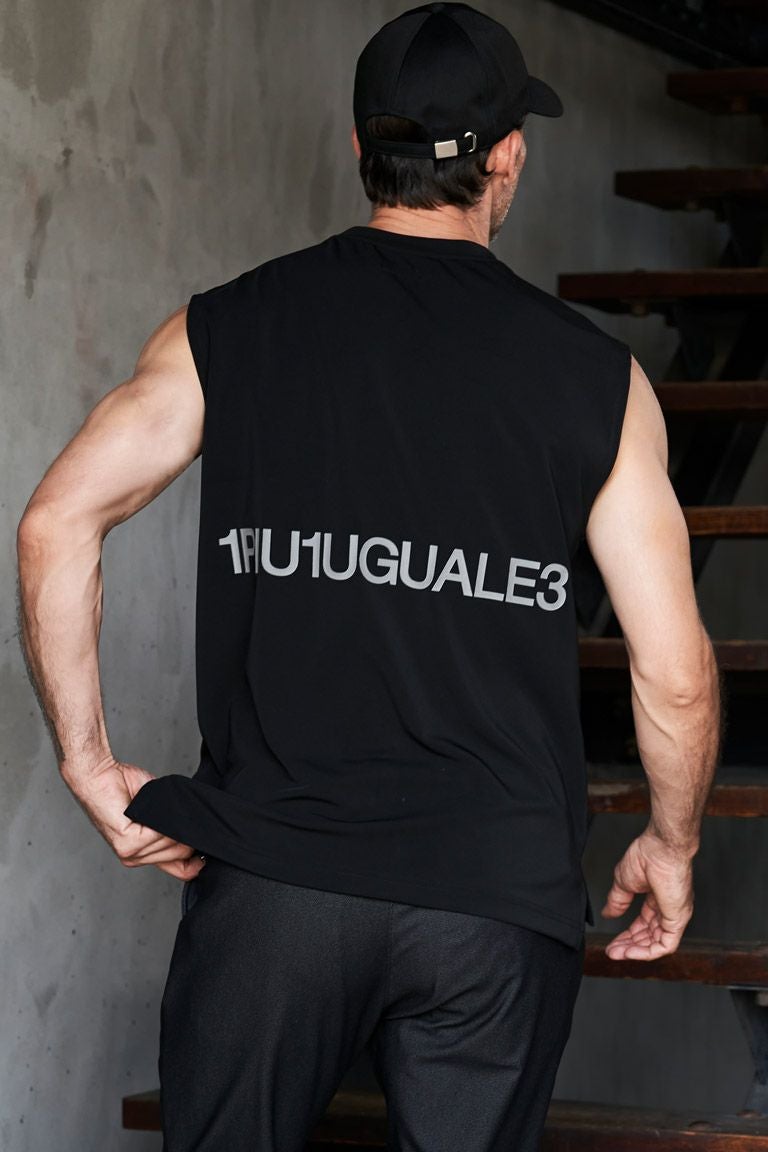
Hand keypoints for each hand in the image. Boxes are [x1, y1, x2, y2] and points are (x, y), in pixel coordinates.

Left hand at [61, 754, 206, 880]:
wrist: (99, 775)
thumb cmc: (125, 788)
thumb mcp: (157, 811)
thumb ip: (175, 827)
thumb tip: (201, 830)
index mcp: (143, 855)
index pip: (182, 871)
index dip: (198, 862)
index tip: (209, 847)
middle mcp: (135, 859)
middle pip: (182, 853)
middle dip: (185, 830)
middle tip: (171, 810)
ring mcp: (130, 853)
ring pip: (172, 842)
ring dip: (171, 820)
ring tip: (155, 805)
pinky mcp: (127, 842)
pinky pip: (160, 833)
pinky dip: (161, 817)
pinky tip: (150, 807)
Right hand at [601, 826, 694, 959]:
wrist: (660, 848)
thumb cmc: (648, 855)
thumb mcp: (624, 882)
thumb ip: (617, 901)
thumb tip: (608, 913)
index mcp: (657, 898)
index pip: (643, 924)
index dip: (627, 935)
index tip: (612, 942)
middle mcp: (668, 909)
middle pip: (648, 936)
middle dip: (629, 946)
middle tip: (612, 951)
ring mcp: (674, 915)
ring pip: (656, 944)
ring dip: (636, 951)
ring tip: (618, 953)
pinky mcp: (678, 920)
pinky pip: (665, 945)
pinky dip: (647, 952)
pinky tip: (631, 952)